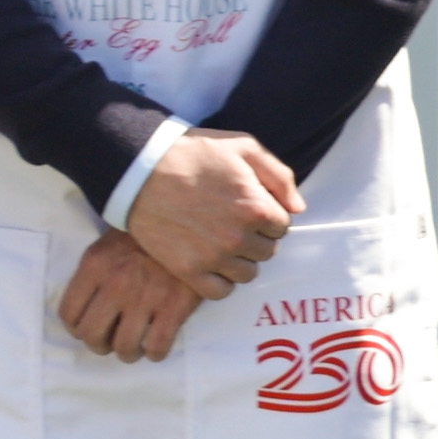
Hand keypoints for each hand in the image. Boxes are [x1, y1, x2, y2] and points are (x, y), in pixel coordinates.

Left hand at [56, 230, 206, 360]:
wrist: (190, 220)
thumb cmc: (146, 235)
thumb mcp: (108, 244)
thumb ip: (94, 274)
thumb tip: (87, 307)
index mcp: (95, 266)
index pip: (69, 313)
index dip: (77, 329)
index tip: (88, 329)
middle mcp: (115, 284)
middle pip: (92, 335)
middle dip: (99, 346)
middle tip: (110, 342)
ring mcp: (146, 297)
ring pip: (124, 346)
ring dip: (127, 353)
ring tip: (134, 348)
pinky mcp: (175, 306)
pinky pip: (157, 346)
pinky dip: (154, 353)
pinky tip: (156, 347)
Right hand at [120, 126, 297, 296]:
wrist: (139, 170)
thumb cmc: (192, 153)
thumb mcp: (242, 147)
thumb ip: (278, 175)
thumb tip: (298, 208)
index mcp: (256, 207)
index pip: (282, 225)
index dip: (267, 215)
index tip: (248, 206)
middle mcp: (238, 237)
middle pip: (267, 251)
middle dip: (256, 237)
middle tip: (232, 221)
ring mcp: (213, 257)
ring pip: (248, 273)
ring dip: (240, 260)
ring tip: (221, 240)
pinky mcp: (188, 270)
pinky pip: (220, 291)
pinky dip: (220, 281)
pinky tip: (212, 262)